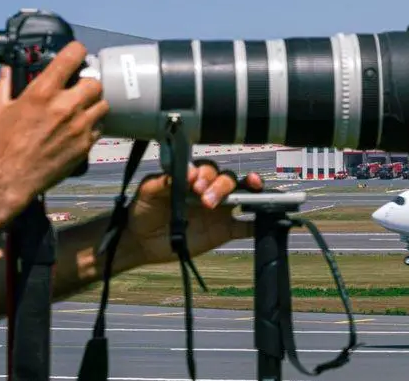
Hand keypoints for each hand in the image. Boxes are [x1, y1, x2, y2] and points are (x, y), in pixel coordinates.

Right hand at [0, 42, 107, 208]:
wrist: (13, 177)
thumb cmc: (4, 144)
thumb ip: (3, 86)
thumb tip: (7, 71)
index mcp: (43, 92)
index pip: (71, 57)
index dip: (77, 51)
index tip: (77, 53)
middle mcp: (65, 106)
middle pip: (95, 81)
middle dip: (88, 82)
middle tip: (79, 88)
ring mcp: (79, 125)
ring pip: (103, 103)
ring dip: (94, 103)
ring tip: (82, 108)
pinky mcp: (86, 142)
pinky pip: (101, 126)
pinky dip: (94, 124)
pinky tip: (81, 126)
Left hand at [120, 161, 264, 267]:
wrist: (142, 240)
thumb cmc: (145, 210)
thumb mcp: (147, 192)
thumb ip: (162, 181)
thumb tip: (184, 172)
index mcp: (194, 178)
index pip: (207, 169)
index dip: (205, 173)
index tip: (194, 182)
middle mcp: (210, 190)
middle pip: (227, 179)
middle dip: (221, 186)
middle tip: (206, 201)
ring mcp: (220, 210)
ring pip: (242, 195)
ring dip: (249, 191)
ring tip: (252, 190)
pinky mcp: (225, 231)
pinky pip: (246, 226)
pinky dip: (258, 223)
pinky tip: (266, 220)